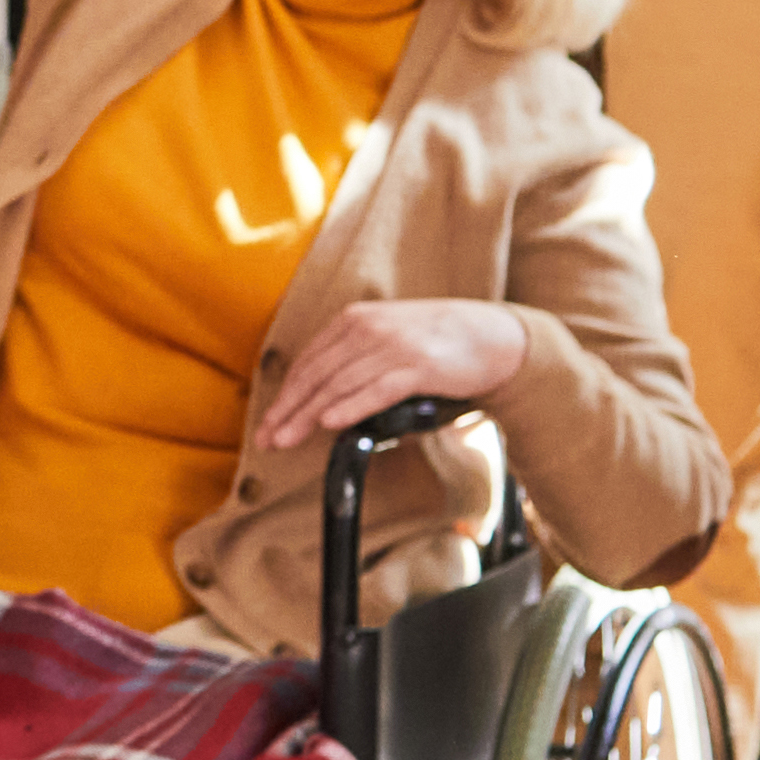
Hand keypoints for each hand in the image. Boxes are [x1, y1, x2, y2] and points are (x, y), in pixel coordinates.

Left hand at [251, 296, 531, 453]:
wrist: (493, 337)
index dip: (284, 395)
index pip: (308, 361)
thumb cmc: (439, 343)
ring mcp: (392, 346)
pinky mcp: (418, 366)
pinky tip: (330, 423)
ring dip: (307, 416)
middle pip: (316, 375)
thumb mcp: (388, 339)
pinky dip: (350, 407)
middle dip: (287, 410)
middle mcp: (368, 328)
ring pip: (338, 385)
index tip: (267, 423)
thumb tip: (320, 399)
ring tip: (287, 439)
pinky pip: (376, 390)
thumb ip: (354, 359)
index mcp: (355, 320)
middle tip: (266, 440)